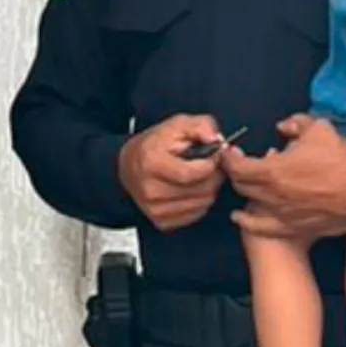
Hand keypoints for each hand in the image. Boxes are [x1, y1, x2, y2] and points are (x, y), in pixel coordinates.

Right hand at [117, 114, 231, 231]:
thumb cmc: (154, 145)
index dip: (211, 164)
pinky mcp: (161, 221)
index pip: (192, 173)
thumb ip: (201, 126)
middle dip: (214, 177)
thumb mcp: (177, 125)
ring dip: (210, 189)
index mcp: (152, 162)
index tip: (215, 156)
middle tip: (213, 166)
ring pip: (202, 204)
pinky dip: (201, 202)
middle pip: (200, 190)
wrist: (128, 166)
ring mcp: (155, 209)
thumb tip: (216, 140)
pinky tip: (195, 189)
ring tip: (204, 176)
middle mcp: (150, 190)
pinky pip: (196, 215)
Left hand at [222, 116, 345, 239]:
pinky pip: (262, 227)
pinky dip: (248, 222)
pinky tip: (241, 217)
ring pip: (249, 205)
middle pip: (241, 185)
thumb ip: (295, 124)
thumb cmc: (344, 161)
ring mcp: (281, 214)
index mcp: (274, 170)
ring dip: (243, 193)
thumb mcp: (320, 130)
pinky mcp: (293, 227)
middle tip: (237, 163)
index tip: (228, 151)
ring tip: (241, 185)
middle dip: (235, 172)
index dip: (228, 157)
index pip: (238, 166)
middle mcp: (272, 195)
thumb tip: (283, 127)